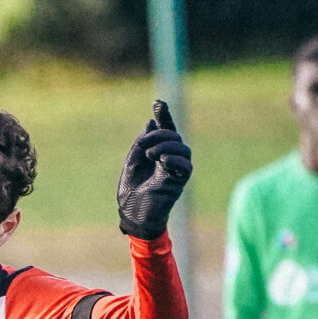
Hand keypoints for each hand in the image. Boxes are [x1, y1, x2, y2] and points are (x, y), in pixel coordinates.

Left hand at [117, 100, 192, 240]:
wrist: (133, 216)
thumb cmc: (131, 193)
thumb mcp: (132, 162)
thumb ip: (141, 143)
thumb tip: (151, 123)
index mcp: (157, 153)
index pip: (165, 130)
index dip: (164, 116)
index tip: (157, 103)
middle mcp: (169, 159)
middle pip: (173, 136)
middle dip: (159, 135)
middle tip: (144, 146)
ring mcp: (176, 170)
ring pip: (182, 148)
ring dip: (166, 145)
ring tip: (150, 154)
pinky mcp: (179, 182)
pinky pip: (186, 165)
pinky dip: (175, 158)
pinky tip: (162, 160)